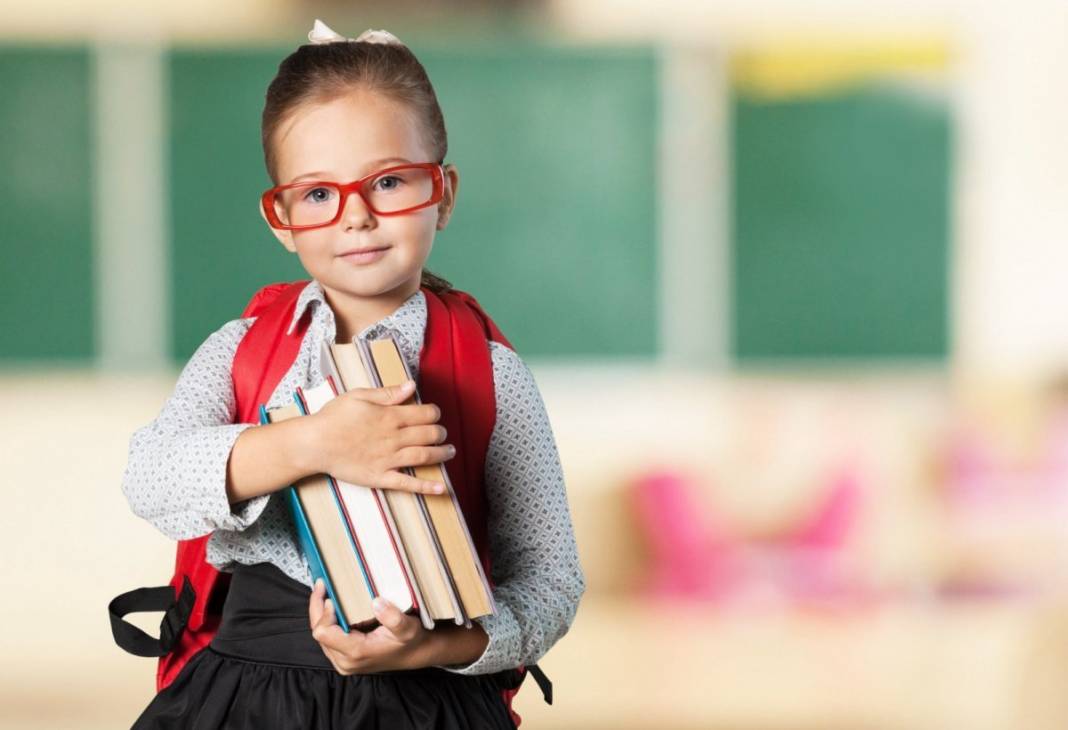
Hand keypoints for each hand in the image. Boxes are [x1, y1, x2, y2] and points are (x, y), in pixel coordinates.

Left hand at [308, 578, 431, 673]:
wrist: (414, 654)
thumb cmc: (410, 641)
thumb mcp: (408, 628)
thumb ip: (393, 617)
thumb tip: (376, 602)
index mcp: (356, 652)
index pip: (324, 632)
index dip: (325, 612)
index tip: (333, 595)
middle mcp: (345, 661)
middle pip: (318, 633)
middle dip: (317, 608)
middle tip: (321, 585)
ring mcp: (343, 662)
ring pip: (320, 636)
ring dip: (321, 614)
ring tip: (325, 593)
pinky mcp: (343, 659)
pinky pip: (327, 639)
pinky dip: (327, 621)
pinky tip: (332, 607)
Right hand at [309, 380, 453, 494]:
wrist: (314, 444)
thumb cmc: (333, 417)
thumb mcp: (359, 396)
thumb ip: (387, 393)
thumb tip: (411, 386)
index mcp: (389, 416)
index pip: (425, 414)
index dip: (435, 414)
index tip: (435, 414)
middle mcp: (393, 438)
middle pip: (429, 434)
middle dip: (441, 433)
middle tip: (443, 433)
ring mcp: (388, 459)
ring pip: (424, 456)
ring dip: (442, 454)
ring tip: (450, 452)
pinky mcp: (380, 477)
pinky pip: (408, 484)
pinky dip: (427, 487)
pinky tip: (442, 488)